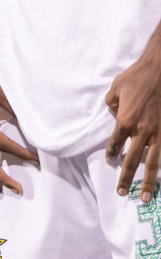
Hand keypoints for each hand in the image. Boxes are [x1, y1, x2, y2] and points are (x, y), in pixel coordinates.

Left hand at [106, 48, 160, 201]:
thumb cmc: (137, 77)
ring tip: (145, 197)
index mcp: (125, 121)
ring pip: (153, 163)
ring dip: (148, 182)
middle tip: (122, 193)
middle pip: (132, 161)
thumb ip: (112, 106)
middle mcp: (142, 131)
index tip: (110, 161)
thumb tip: (116, 116)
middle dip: (126, 179)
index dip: (111, 153)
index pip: (115, 143)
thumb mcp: (115, 89)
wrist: (160, 70)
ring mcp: (159, 133)